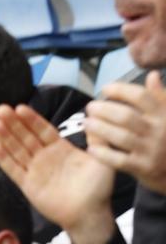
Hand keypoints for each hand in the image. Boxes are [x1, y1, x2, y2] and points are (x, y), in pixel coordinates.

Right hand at [0, 104, 115, 243]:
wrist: (89, 214)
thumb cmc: (98, 188)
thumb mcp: (102, 159)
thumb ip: (97, 139)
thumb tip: (95, 117)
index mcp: (60, 149)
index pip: (43, 130)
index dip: (31, 119)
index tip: (20, 107)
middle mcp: (44, 157)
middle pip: (26, 137)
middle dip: (13, 123)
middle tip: (1, 109)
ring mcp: (34, 170)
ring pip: (17, 150)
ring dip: (5, 137)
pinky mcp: (27, 185)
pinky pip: (13, 170)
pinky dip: (3, 159)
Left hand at [85, 71, 165, 195]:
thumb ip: (159, 97)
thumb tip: (152, 74)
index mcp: (163, 114)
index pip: (141, 96)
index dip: (121, 90)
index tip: (104, 89)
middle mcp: (158, 130)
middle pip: (126, 116)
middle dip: (104, 110)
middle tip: (90, 107)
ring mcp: (151, 150)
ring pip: (121, 137)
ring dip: (100, 129)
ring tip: (86, 123)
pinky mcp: (144, 168)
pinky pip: (119, 160)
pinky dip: (104, 154)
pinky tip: (91, 148)